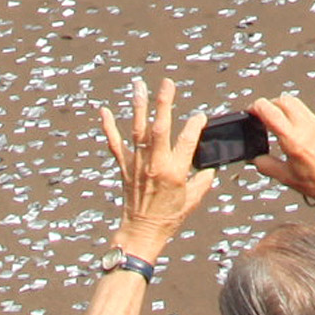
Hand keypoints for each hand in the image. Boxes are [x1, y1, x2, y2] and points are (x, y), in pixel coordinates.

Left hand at [98, 77, 216, 257]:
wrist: (141, 232)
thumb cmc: (169, 218)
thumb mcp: (193, 200)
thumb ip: (203, 180)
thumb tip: (210, 168)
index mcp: (175, 172)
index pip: (187, 141)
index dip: (196, 125)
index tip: (201, 116)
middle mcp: (155, 165)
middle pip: (160, 128)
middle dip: (164, 103)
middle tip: (167, 83)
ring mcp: (138, 165)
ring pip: (137, 131)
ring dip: (138, 106)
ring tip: (138, 85)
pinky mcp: (125, 168)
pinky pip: (115, 144)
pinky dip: (108, 127)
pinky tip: (104, 111)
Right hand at [247, 91, 314, 209]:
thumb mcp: (285, 177)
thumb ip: (266, 165)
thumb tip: (256, 158)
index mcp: (293, 139)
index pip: (270, 110)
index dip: (256, 107)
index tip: (251, 112)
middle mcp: (306, 127)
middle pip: (283, 100)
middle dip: (270, 105)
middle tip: (262, 116)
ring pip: (297, 104)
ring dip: (284, 109)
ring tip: (278, 124)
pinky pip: (308, 114)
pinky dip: (298, 118)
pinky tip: (297, 133)